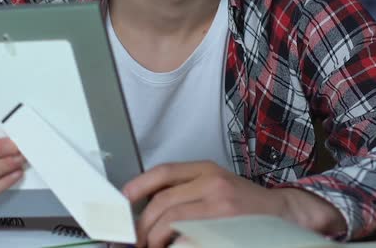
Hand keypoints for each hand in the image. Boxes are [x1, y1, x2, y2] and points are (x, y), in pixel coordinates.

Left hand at [122, 161, 345, 247]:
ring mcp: (221, 208)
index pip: (164, 172)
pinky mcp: (225, 232)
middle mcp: (213, 184)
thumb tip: (150, 204)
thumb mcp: (217, 184)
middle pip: (163, 202)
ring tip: (152, 246)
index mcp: (207, 170)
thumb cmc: (247, 204)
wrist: (287, 216)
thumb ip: (187, 189)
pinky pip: (188, 240)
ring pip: (171, 222)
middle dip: (144, 224)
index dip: (139, 185)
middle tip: (137, 238)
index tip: (124, 199)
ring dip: (154, 238)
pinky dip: (174, 246)